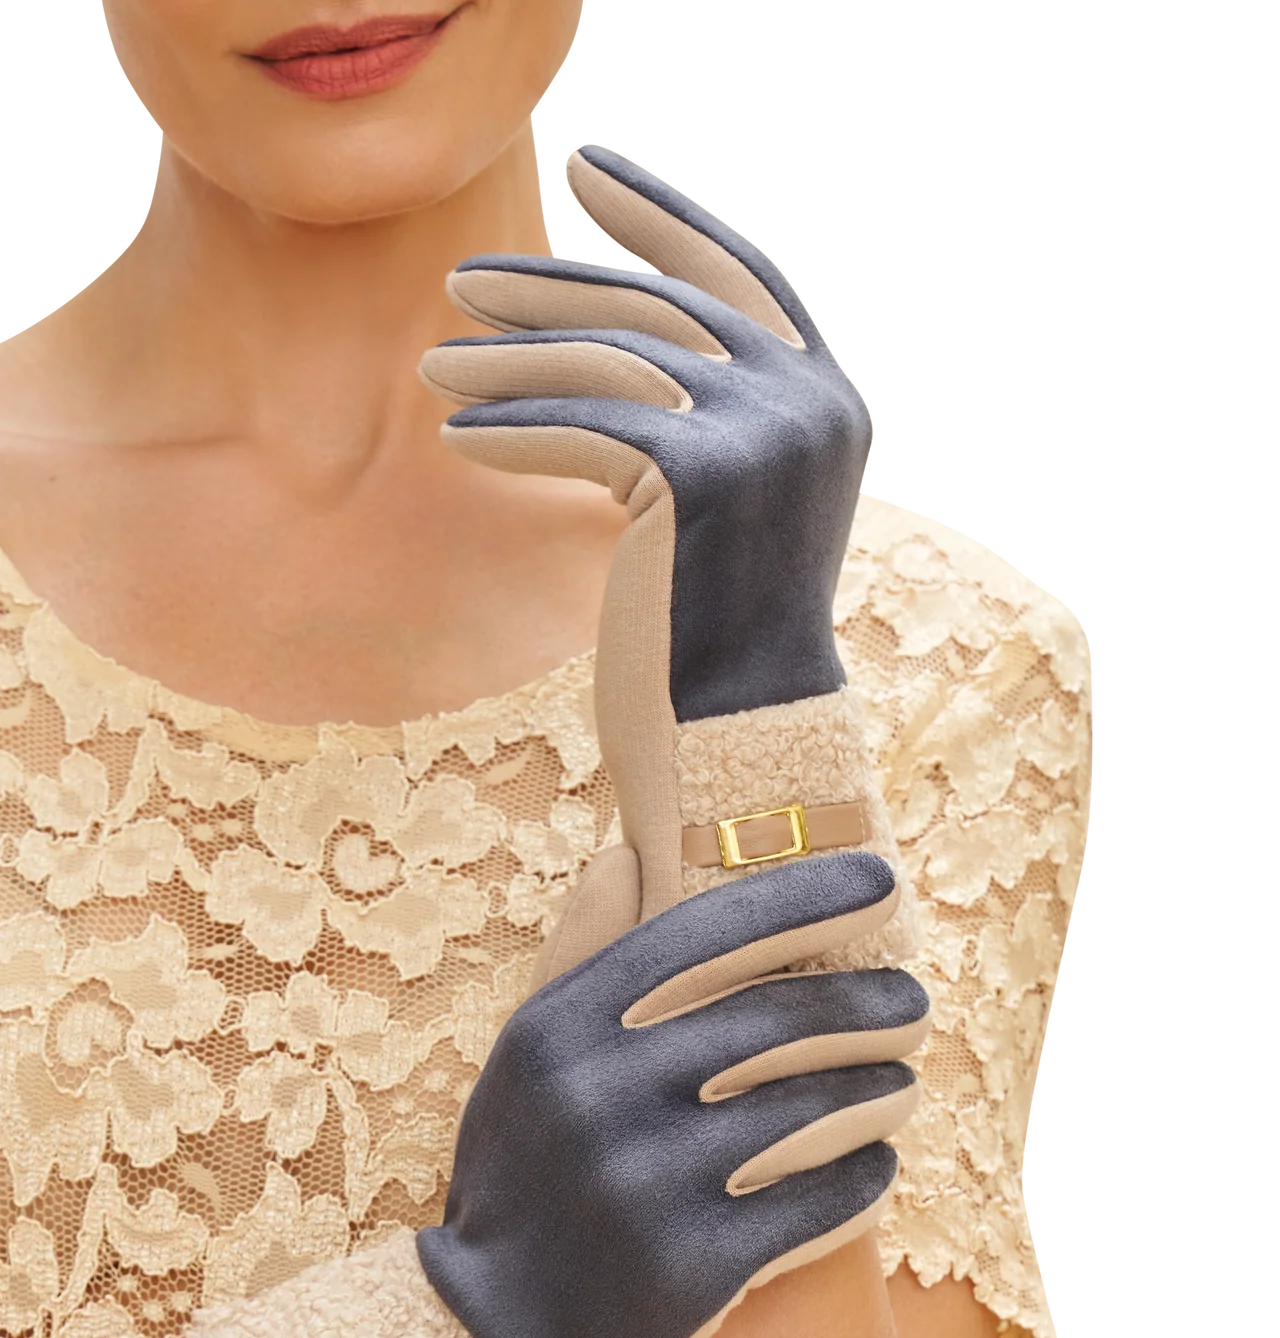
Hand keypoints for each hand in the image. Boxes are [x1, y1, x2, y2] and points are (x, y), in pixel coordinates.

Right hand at [188, 853, 927, 1337]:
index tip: (877, 876)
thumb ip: (580, 953)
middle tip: (912, 997)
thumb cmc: (526, 1176)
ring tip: (903, 1078)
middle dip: (866, 1000)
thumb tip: (627, 850)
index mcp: (560, 1029)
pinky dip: (861, 1177)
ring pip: (810, 1112)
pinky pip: (817, 1204)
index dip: (803, 899)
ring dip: (878, 1087)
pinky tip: (875, 1162)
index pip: (702, 934)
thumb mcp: (525, 1058)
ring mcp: (647, 1186)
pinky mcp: (692, 1270)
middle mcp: (600, 1097)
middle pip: (773, 1022)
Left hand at [419, 144, 910, 966]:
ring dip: (508, 361)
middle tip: (460, 281)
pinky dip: (510, 429)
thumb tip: (620, 344)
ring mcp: (761, 431)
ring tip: (432, 370)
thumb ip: (703, 420)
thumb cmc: (714, 639)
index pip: (736, 274)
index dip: (660, 215)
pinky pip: (578, 423)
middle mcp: (809, 401)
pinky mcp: (695, 472)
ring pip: (609, 359)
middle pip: (659, 306)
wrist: (737, 743)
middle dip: (552, 285)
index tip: (587, 166)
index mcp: (826, 400)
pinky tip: (456, 438)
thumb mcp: (722, 509)